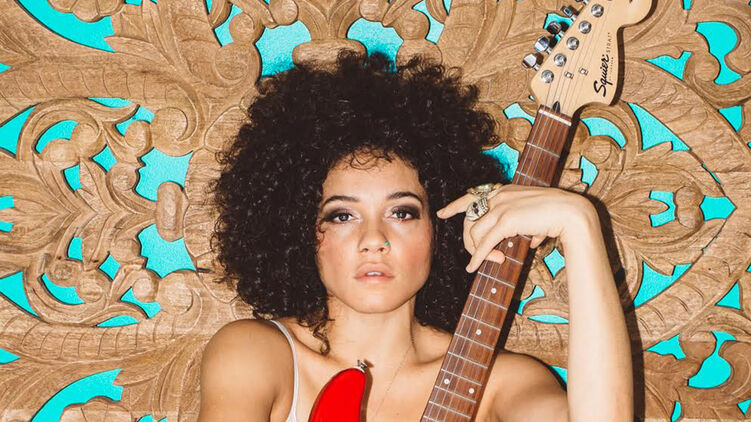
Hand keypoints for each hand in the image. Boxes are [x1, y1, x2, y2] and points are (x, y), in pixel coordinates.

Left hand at [435, 184, 595, 272]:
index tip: (442, 213)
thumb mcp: (537, 217)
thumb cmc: (560, 216)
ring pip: (475, 233)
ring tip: (494, 262)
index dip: (455, 205)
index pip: (472, 195)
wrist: (571, 213)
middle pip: (469, 220)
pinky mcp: (505, 221)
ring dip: (479, 252)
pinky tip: (473, 267)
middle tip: (475, 255)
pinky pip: (485, 242)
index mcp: (505, 191)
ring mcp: (501, 207)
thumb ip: (530, 226)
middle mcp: (499, 196)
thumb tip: (532, 240)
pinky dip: (478, 256)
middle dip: (469, 240)